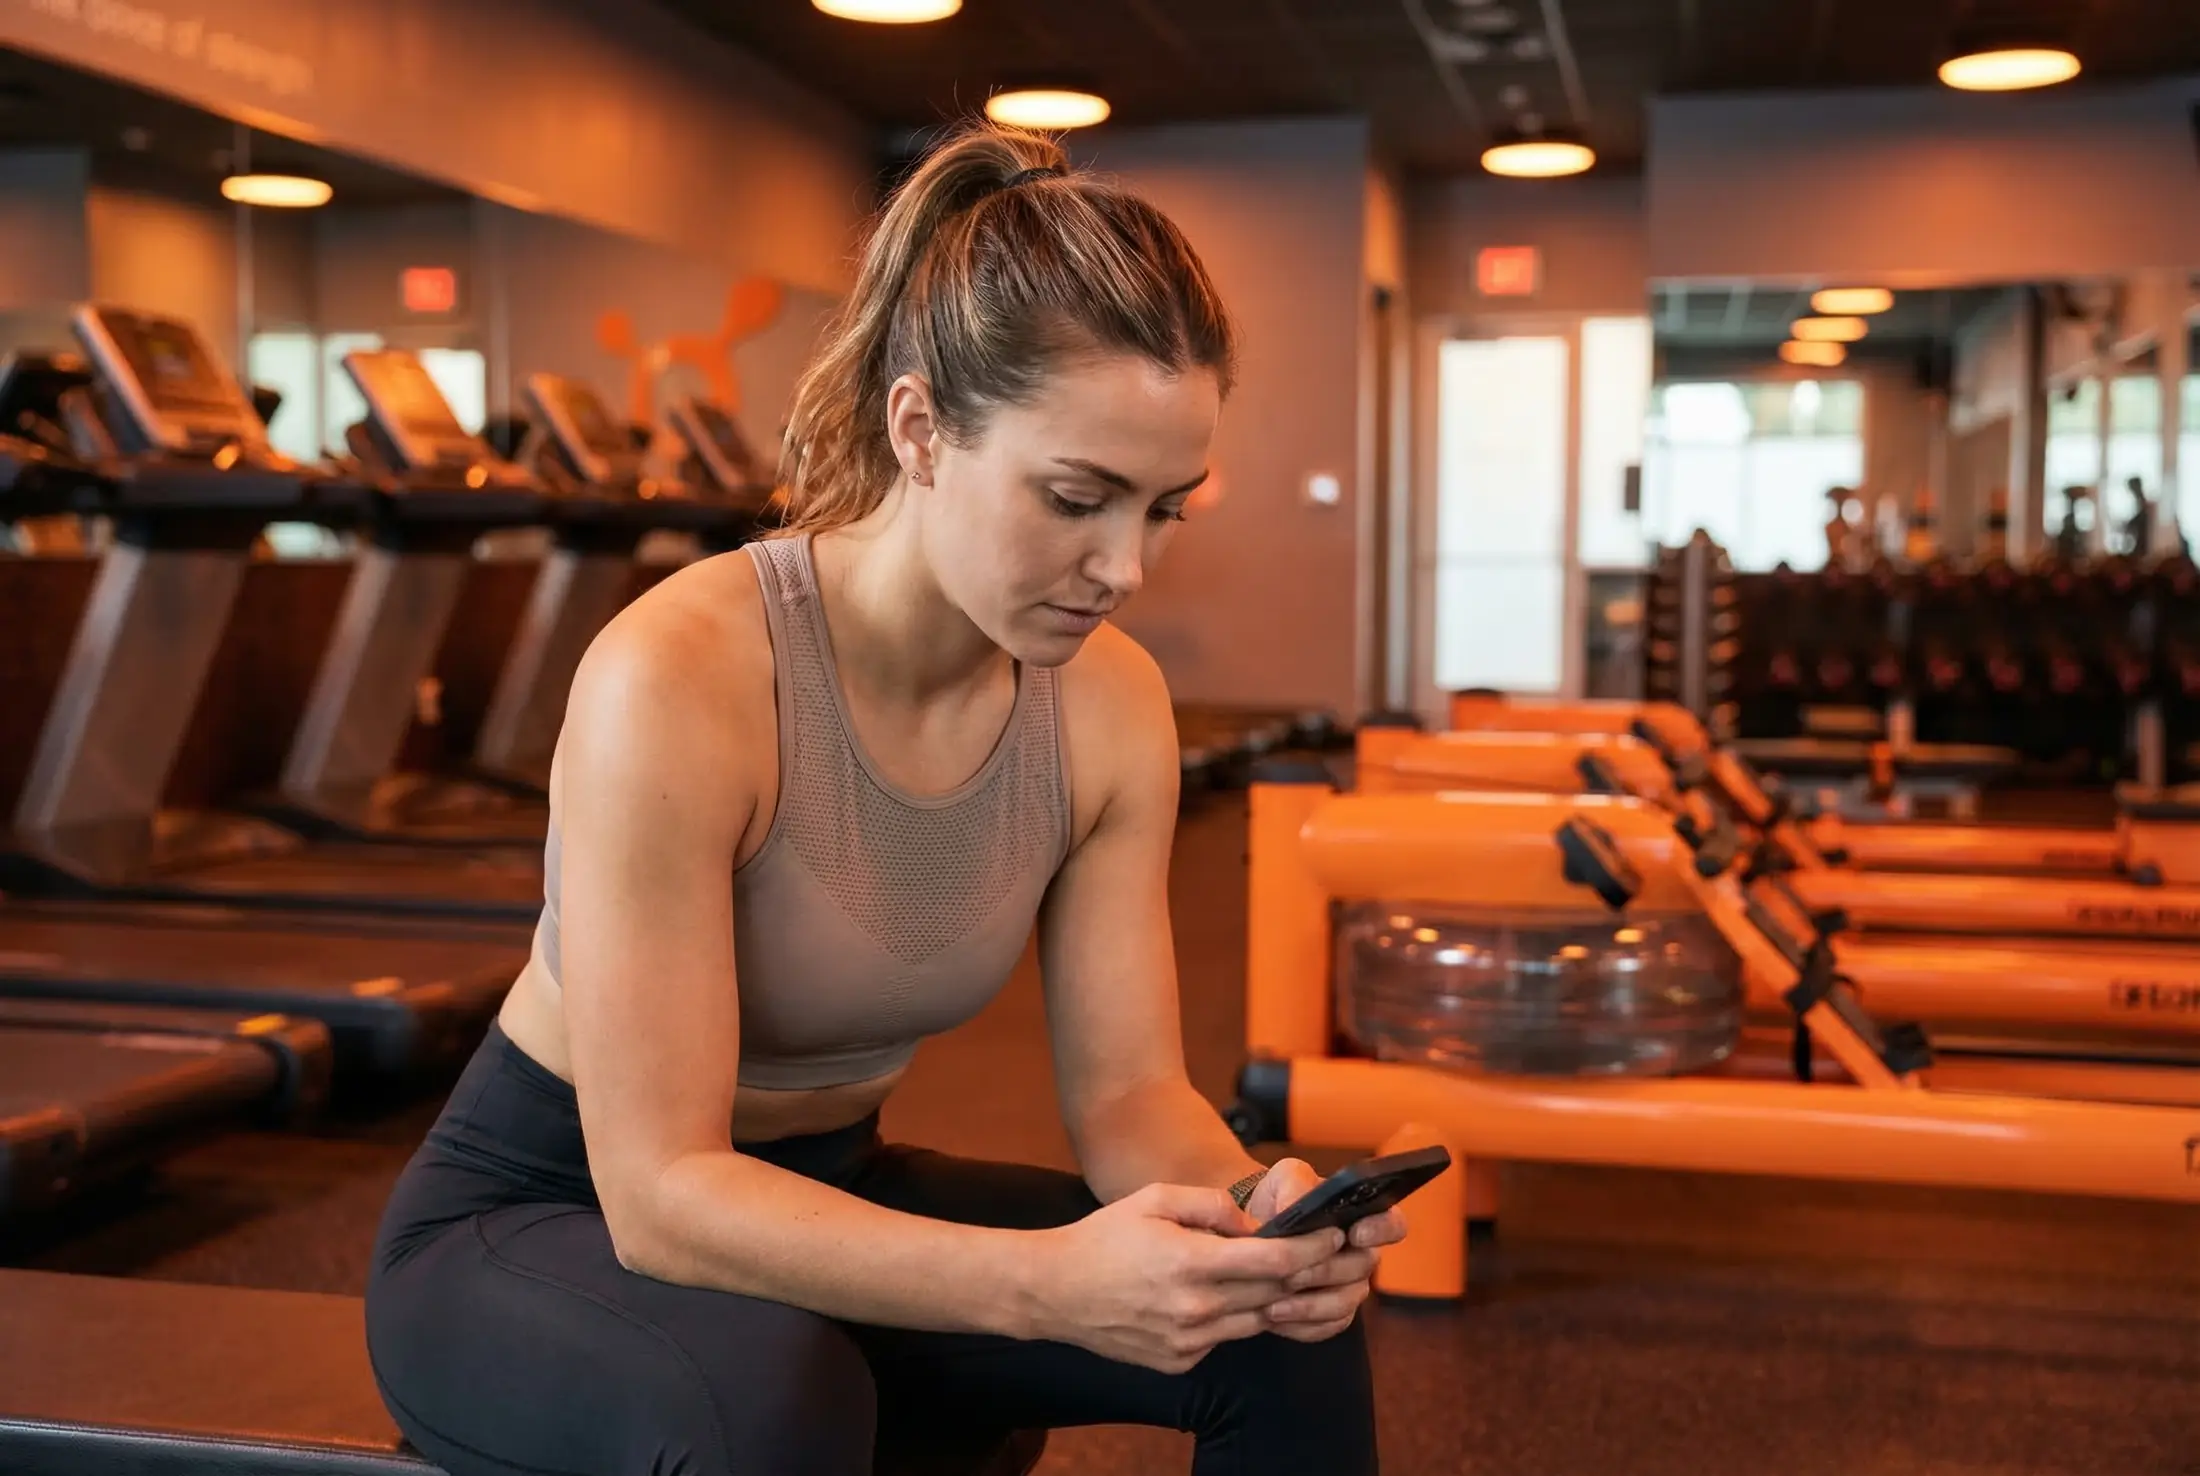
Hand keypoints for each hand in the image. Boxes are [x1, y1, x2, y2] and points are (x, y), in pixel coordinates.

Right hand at [1026, 1182, 1345, 1373]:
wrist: (1053, 1291)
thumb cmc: (1103, 1237)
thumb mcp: (1154, 1199)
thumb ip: (1210, 1205)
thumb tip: (1253, 1224)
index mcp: (1190, 1263)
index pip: (1274, 1262)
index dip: (1313, 1249)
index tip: (1333, 1235)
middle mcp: (1194, 1309)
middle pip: (1274, 1295)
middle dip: (1305, 1273)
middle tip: (1325, 1253)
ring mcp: (1187, 1342)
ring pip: (1255, 1322)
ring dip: (1273, 1299)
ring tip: (1279, 1273)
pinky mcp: (1179, 1362)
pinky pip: (1224, 1338)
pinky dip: (1233, 1317)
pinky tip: (1222, 1295)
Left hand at [1244, 1158, 1406, 1343]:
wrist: (1252, 1228)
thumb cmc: (1279, 1197)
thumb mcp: (1284, 1177)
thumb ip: (1294, 1183)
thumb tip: (1294, 1206)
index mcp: (1362, 1216)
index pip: (1393, 1224)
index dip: (1381, 1230)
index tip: (1356, 1233)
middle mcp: (1362, 1254)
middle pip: (1363, 1267)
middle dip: (1326, 1271)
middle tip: (1291, 1274)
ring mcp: (1350, 1287)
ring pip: (1344, 1303)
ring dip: (1309, 1305)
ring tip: (1273, 1304)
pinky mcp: (1332, 1315)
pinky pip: (1326, 1327)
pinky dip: (1300, 1325)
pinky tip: (1273, 1317)